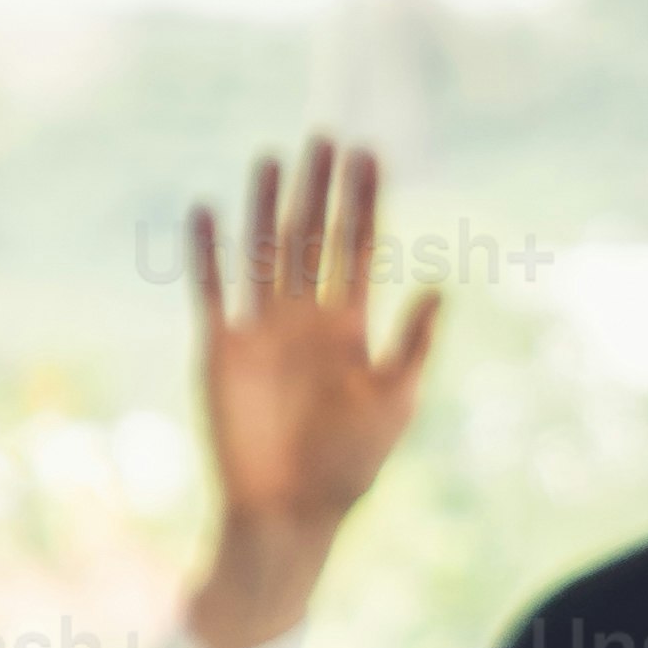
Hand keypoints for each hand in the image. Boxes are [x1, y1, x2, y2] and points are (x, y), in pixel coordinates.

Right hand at [178, 138, 442, 647]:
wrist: (289, 510)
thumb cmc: (351, 465)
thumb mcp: (394, 402)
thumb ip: (412, 344)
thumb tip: (439, 287)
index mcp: (352, 328)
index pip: (360, 249)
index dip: (365, 204)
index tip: (372, 156)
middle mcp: (306, 319)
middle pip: (313, 239)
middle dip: (320, 190)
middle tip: (327, 137)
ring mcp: (262, 329)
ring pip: (265, 253)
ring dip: (268, 207)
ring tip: (274, 157)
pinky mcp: (220, 347)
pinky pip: (212, 290)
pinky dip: (209, 253)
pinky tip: (208, 211)